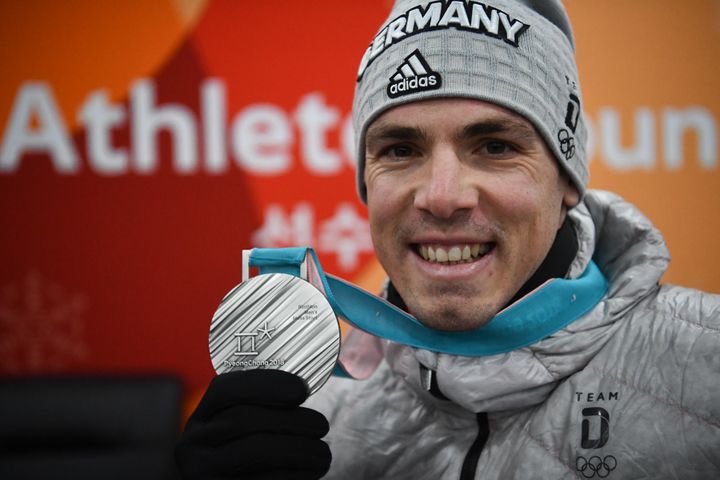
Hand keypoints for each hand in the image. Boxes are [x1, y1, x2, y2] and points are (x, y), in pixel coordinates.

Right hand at [175, 369, 330, 479]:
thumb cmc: (246, 460)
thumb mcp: (237, 431)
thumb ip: (259, 409)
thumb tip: (303, 386)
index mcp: (200, 419)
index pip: (225, 388)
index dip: (266, 383)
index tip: (302, 389)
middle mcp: (192, 446)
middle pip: (243, 419)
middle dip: (292, 419)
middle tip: (321, 425)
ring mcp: (203, 474)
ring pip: (256, 450)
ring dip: (300, 448)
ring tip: (323, 452)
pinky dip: (297, 474)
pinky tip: (313, 470)